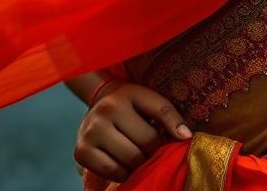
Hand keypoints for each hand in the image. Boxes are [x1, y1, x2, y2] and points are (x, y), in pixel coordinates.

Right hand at [74, 79, 192, 183]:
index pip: (161, 112)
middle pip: (146, 144)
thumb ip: (167, 115)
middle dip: (155, 151)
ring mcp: (91, 131)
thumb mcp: (147, 100)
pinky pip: (112, 172)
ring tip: (140, 156)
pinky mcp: (81, 151)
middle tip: (154, 150)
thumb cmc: (129, 104)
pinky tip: (124, 162)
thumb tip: (185, 137)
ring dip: (140, 164)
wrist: (97, 103)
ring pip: (130, 161)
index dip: (175, 129)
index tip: (184, 139)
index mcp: (127, 93)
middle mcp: (107, 110)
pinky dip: (123, 173)